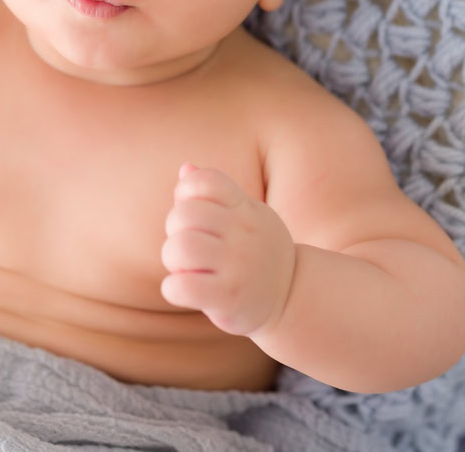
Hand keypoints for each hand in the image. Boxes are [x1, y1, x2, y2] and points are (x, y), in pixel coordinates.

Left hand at [159, 162, 296, 336]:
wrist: (292, 295)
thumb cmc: (258, 251)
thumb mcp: (246, 215)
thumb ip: (215, 193)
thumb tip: (185, 168)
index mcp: (245, 208)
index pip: (206, 181)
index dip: (186, 191)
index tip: (192, 210)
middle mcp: (244, 233)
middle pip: (184, 214)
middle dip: (174, 230)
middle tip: (189, 246)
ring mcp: (238, 265)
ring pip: (180, 248)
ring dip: (173, 259)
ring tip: (187, 268)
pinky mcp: (229, 297)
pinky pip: (181, 286)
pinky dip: (172, 289)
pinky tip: (185, 290)